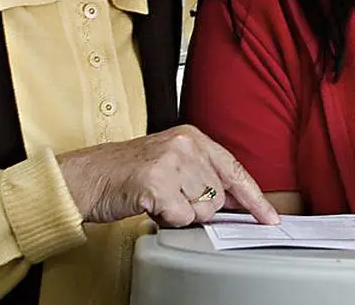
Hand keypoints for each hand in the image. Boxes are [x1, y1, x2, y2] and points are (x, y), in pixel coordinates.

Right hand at [56, 125, 279, 227]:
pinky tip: (149, 204)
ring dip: (181, 213)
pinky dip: (166, 219)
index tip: (270, 217)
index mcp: (191, 136)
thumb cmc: (124, 173)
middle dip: (197, 206)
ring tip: (157, 197)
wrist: (84, 177)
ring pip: (203, 209)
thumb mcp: (169, 162)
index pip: (234, 169)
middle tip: (168, 196)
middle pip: (219, 196)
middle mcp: (185, 144)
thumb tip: (237, 202)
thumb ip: (203, 175)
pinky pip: (181, 218)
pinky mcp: (158, 182)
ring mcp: (171, 162)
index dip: (254, 197)